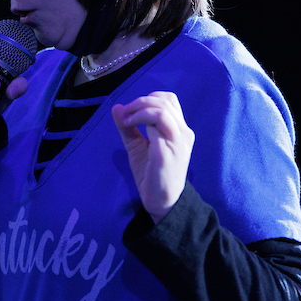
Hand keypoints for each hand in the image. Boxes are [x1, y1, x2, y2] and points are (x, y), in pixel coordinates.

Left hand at [111, 91, 193, 223]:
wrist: (162, 201)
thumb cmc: (151, 175)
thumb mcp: (137, 146)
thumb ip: (129, 127)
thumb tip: (117, 107)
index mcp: (179, 130)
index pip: (169, 100)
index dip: (148, 98)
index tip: (130, 110)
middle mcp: (183, 133)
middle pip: (165, 101)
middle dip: (141, 101)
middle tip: (126, 113)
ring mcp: (178, 142)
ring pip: (162, 110)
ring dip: (140, 109)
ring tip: (127, 120)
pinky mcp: (168, 151)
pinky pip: (157, 124)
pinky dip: (140, 119)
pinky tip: (129, 126)